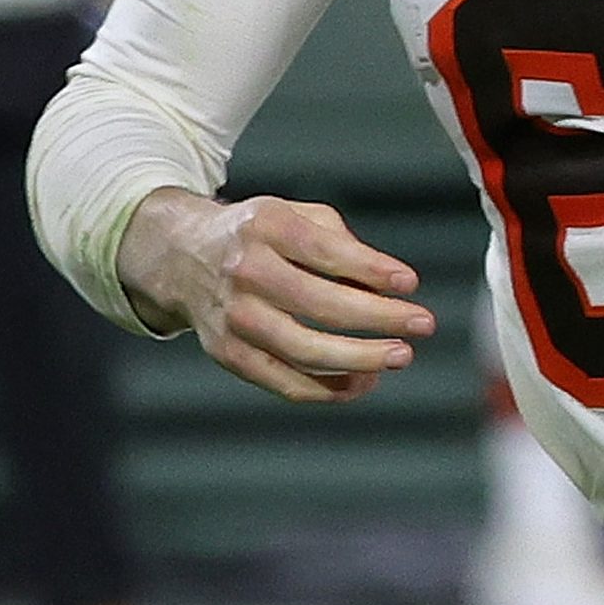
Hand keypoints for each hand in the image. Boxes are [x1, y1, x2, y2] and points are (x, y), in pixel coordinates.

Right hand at [117, 187, 433, 402]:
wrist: (180, 256)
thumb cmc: (260, 234)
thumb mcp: (295, 216)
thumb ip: (342, 243)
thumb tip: (388, 287)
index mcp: (265, 227)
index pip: (326, 252)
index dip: (372, 270)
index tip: (410, 283)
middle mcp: (244, 271)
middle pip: (319, 303)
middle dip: (379, 317)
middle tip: (424, 324)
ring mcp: (233, 317)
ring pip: (303, 349)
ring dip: (359, 358)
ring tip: (401, 356)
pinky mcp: (227, 353)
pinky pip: (283, 381)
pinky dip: (327, 388)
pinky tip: (363, 381)